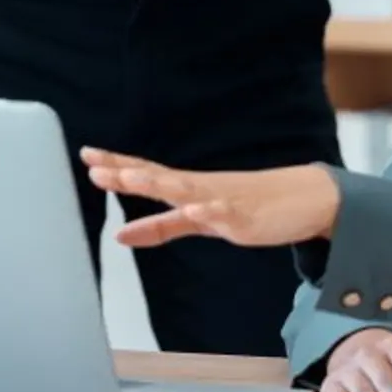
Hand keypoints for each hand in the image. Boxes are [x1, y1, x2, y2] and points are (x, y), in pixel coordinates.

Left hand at [79, 148, 340, 247]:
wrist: (304, 199)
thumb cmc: (250, 207)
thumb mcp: (199, 221)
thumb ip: (161, 227)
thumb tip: (120, 235)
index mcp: (189, 188)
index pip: (147, 173)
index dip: (117, 166)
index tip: (88, 156)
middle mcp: (201, 188)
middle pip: (158, 178)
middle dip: (127, 173)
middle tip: (95, 165)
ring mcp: (222, 199)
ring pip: (185, 190)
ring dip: (157, 184)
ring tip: (130, 179)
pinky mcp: (244, 216)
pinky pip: (224, 213)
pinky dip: (208, 210)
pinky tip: (194, 209)